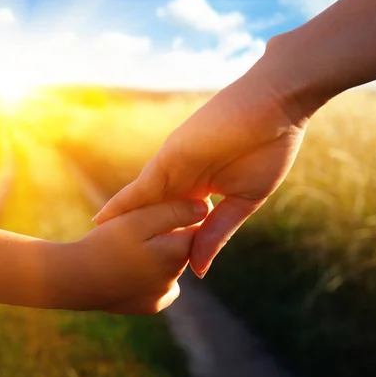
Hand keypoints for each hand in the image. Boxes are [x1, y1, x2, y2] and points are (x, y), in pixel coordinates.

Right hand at [65, 200, 207, 314]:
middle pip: (182, 247)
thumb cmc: (105, 244)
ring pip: (171, 266)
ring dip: (159, 255)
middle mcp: (176, 277)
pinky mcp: (151, 306)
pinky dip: (151, 276)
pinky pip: (160, 285)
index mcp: (176, 253)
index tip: (152, 213)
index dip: (175, 215)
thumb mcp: (137, 219)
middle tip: (137, 229)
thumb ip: (173, 211)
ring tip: (131, 249)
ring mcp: (164, 295)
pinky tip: (132, 269)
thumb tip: (204, 208)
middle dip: (167, 236)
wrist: (74, 280)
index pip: (194, 227)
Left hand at [93, 64, 309, 277]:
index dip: (164, 243)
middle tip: (112, 261)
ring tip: (99, 245)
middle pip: (153, 216)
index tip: (148, 267)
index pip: (176, 223)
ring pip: (141, 205)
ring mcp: (173, 170)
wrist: (277, 106)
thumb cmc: (269, 148)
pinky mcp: (169, 159)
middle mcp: (182, 182)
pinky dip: (121, 205)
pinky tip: (102, 221)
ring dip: (120, 225)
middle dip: (134, 238)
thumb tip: (199, 270)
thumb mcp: (243, 201)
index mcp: (201, 191)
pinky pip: (140, 188)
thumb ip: (216, 232)